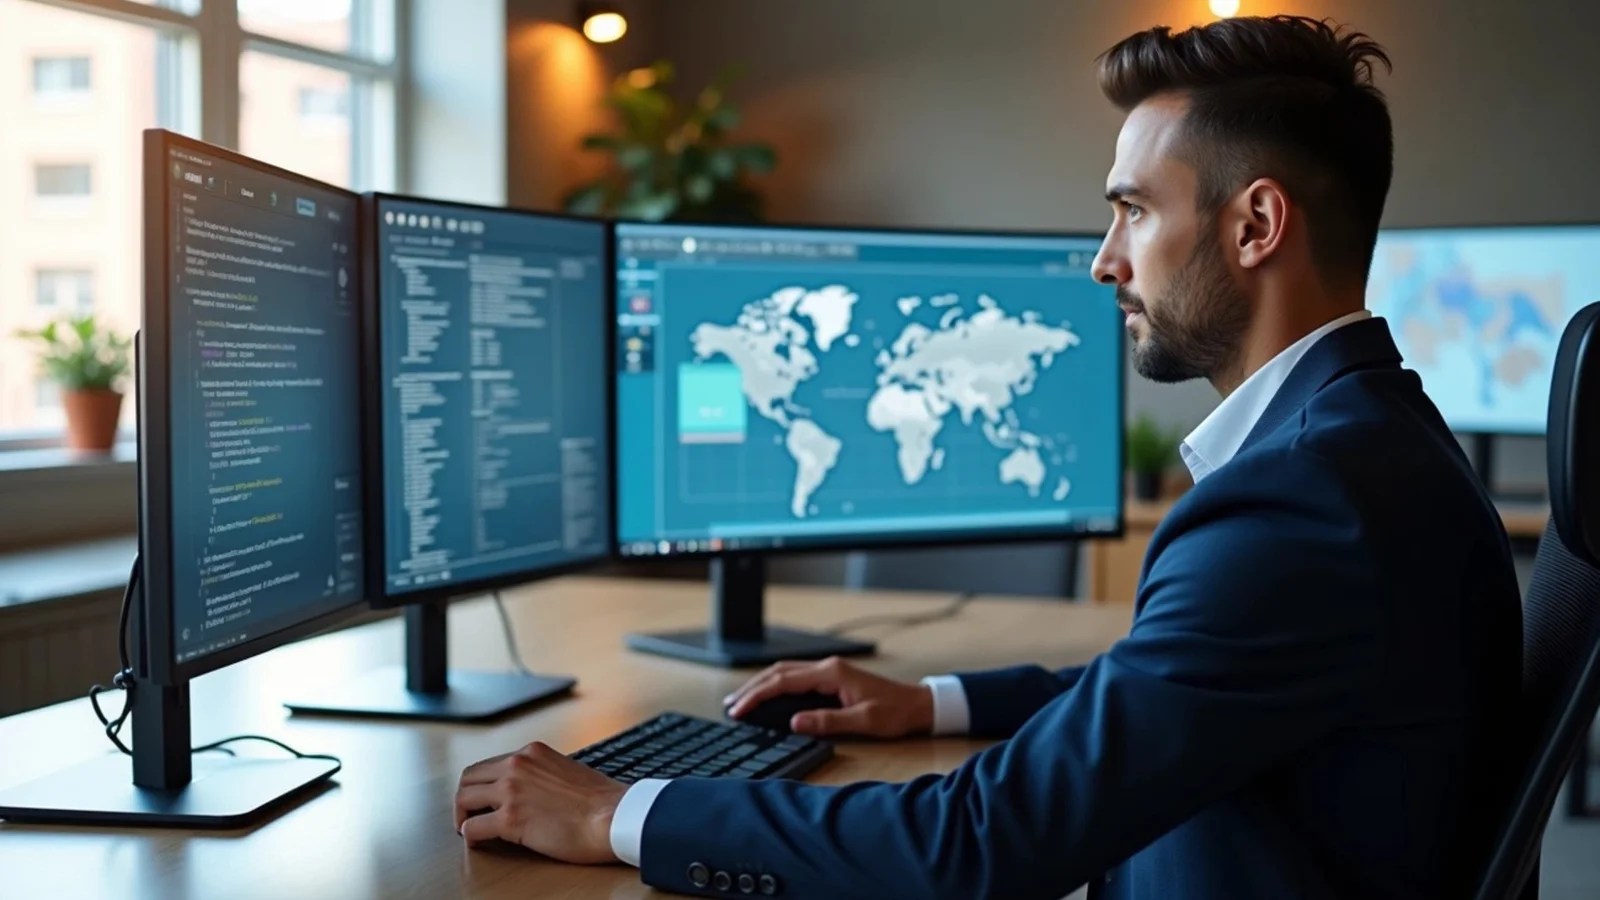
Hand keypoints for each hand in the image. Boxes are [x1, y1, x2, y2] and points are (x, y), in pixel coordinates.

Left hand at [454, 741, 626, 863]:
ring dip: (462, 817)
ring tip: (468, 829)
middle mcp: (517, 765)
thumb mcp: (566, 770)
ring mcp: (510, 791)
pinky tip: (478, 842)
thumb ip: (542, 775)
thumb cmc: (601, 800)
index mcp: (531, 752)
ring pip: (464, 799)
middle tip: (468, 815)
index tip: (483, 799)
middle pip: (469, 778)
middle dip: (465, 798)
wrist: (613, 816)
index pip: (489, 764)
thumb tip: (529, 793)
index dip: (481, 785)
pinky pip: (472, 828)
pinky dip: (471, 836)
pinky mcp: (509, 819)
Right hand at [724, 656, 934, 738]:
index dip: (758, 695)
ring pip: (786, 673)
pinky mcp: (832, 678)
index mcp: (831, 673)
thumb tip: (795, 722)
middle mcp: (827, 667)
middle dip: (752, 687)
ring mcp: (829, 671)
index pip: (784, 682)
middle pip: (779, 672)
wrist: (918, 704)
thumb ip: (828, 721)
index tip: (741, 710)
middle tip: (731, 706)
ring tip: (742, 700)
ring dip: (762, 685)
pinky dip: (777, 686)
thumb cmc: (895, 712)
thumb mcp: (863, 722)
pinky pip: (796, 678)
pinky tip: (769, 696)